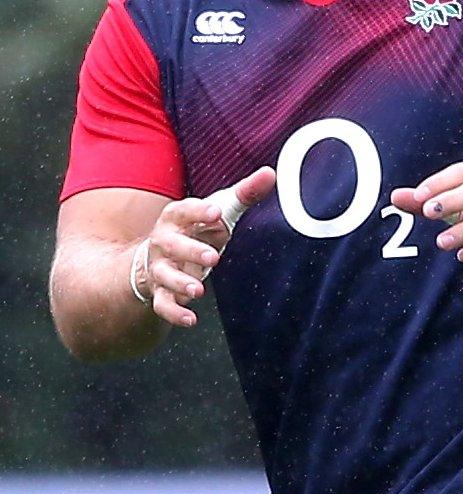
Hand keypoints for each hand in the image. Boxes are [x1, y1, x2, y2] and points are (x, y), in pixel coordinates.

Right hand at [140, 166, 275, 326]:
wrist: (162, 256)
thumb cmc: (198, 228)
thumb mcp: (220, 210)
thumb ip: (245, 193)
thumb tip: (271, 173)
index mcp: (176, 217)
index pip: (183, 210)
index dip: (198, 211)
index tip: (216, 213)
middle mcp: (163, 241)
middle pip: (170, 244)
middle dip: (190, 251)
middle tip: (213, 258)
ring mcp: (159, 267)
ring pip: (164, 275)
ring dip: (180, 283)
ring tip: (198, 292)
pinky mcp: (160, 291)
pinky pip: (162, 304)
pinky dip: (173, 313)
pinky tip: (190, 320)